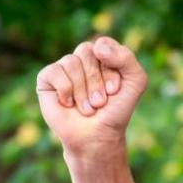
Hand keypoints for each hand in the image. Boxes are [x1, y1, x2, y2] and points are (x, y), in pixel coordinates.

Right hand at [36, 37, 147, 155]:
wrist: (97, 137)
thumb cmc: (116, 111)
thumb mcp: (135, 82)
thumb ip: (127, 58)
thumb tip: (97, 47)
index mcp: (103, 55)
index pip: (103, 46)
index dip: (110, 70)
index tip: (115, 91)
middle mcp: (82, 59)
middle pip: (86, 52)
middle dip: (97, 81)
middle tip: (100, 102)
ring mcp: (64, 67)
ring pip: (71, 62)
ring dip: (83, 91)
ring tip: (88, 108)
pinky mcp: (47, 78)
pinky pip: (55, 72)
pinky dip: (66, 91)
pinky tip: (69, 104)